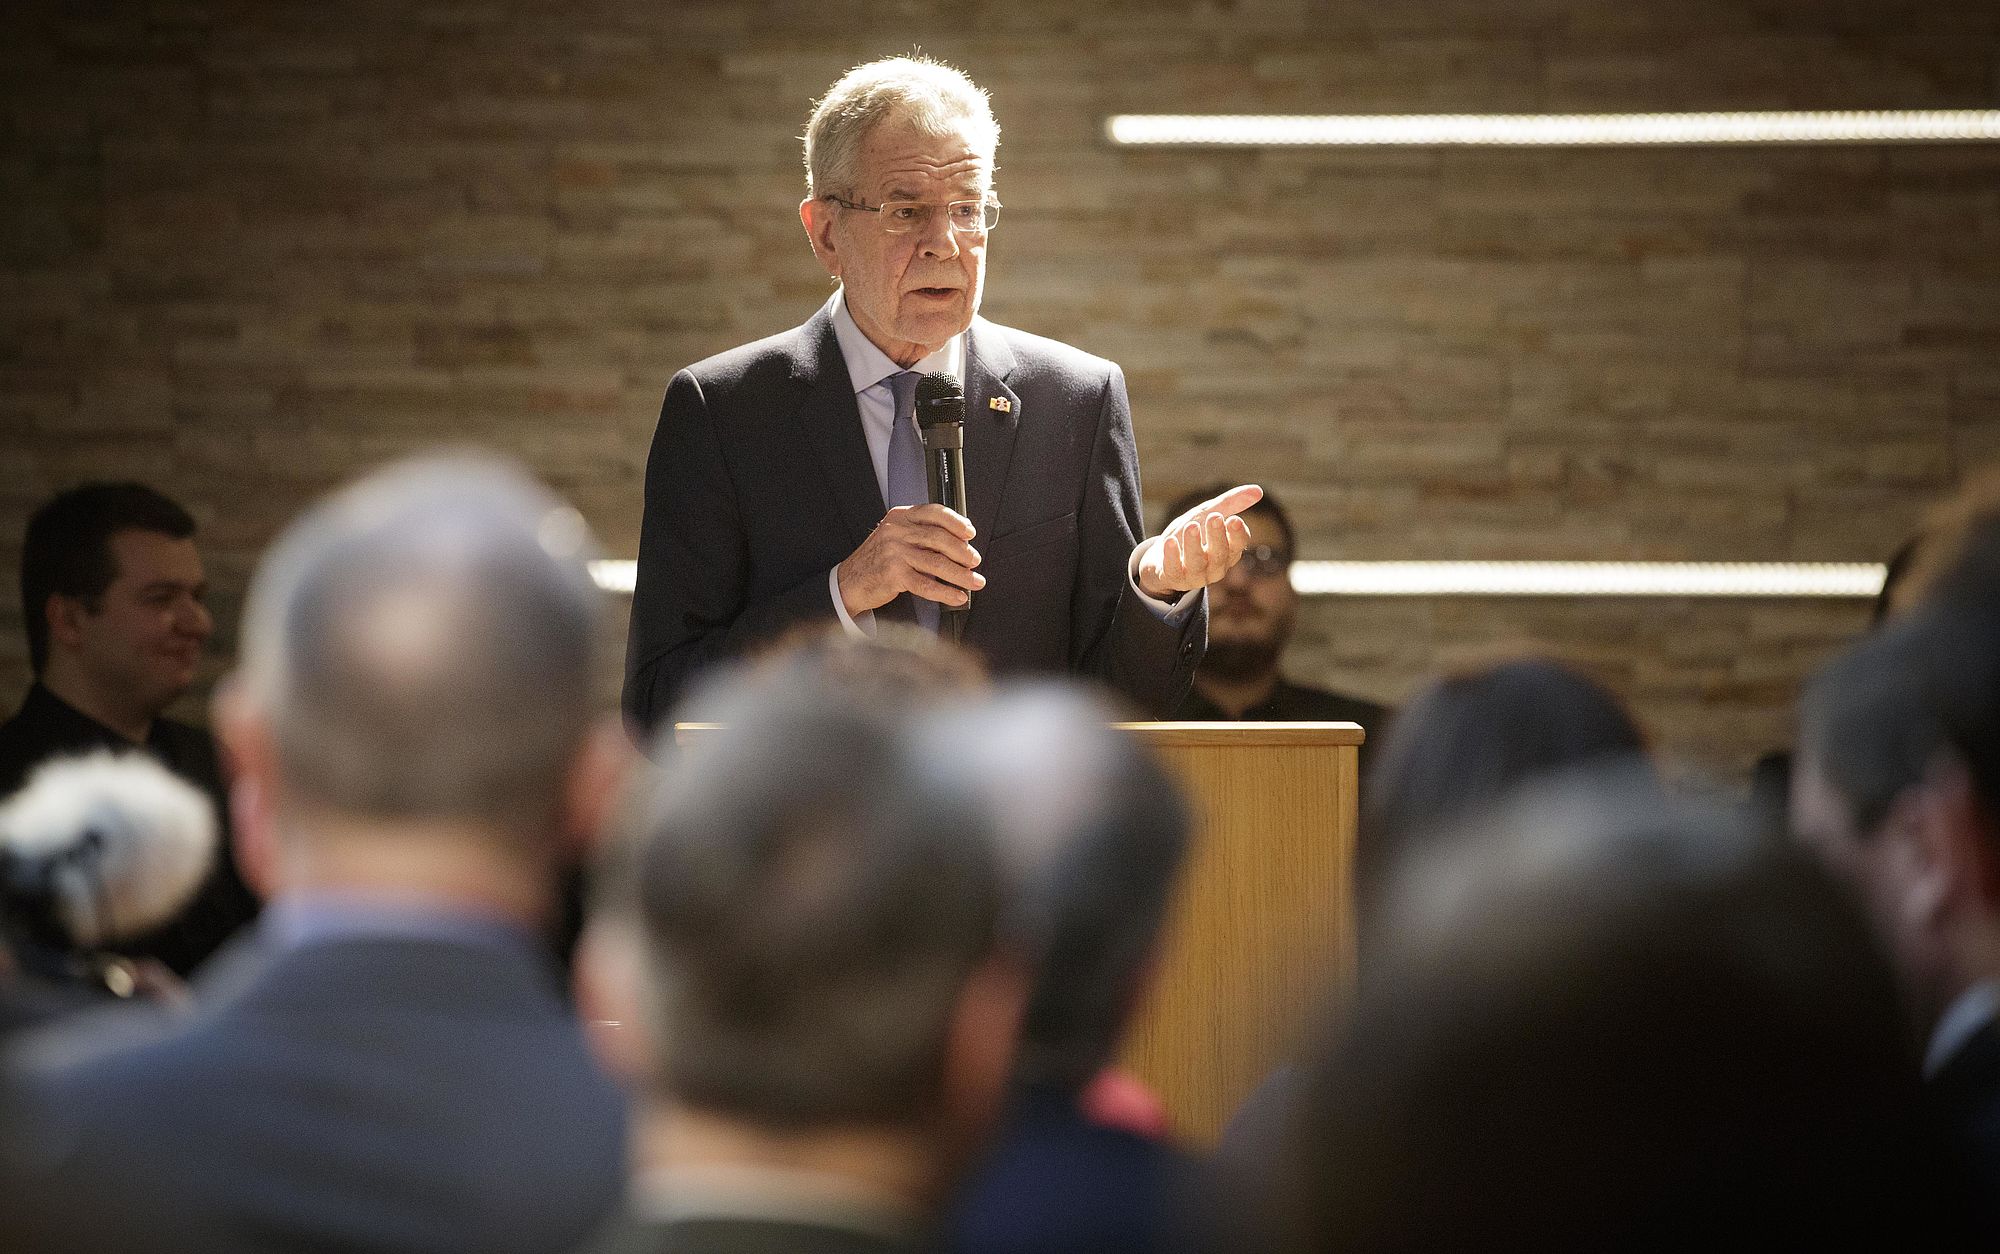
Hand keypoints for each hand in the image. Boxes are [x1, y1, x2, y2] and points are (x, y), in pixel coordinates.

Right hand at [836, 503, 985, 617]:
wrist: (849, 581)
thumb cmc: (876, 560)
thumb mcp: (894, 536)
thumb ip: (920, 534)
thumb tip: (957, 543)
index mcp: (899, 516)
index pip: (933, 512)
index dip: (956, 522)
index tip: (970, 533)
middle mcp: (896, 531)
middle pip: (939, 538)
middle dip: (963, 552)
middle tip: (975, 561)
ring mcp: (894, 552)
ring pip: (937, 563)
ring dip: (961, 574)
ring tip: (974, 581)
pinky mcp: (894, 575)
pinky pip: (926, 584)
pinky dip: (946, 592)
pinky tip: (957, 596)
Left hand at [1135, 483, 1262, 598]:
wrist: (1159, 559)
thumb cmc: (1189, 535)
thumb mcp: (1207, 515)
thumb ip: (1230, 503)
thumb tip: (1258, 491)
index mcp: (1228, 551)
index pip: (1238, 544)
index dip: (1237, 534)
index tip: (1233, 520)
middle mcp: (1215, 567)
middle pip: (1219, 554)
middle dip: (1217, 536)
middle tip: (1215, 518)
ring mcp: (1195, 575)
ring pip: (1197, 563)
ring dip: (1194, 545)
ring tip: (1191, 526)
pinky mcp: (1174, 579)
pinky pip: (1174, 570)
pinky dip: (1172, 556)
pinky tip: (1170, 542)